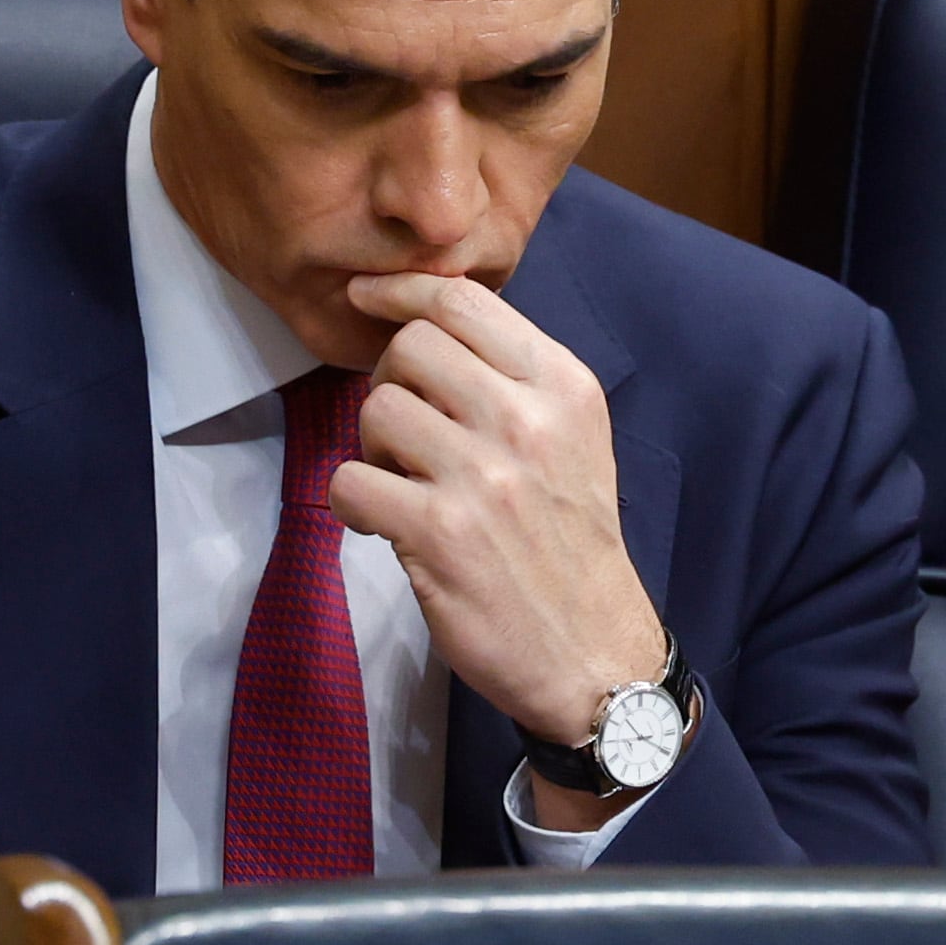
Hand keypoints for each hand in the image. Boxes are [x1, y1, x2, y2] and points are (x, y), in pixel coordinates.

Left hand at [333, 272, 665, 792]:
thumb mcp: (573, 441)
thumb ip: (514, 379)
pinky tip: (384, 525)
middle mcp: (528, 422)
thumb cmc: (570, 544)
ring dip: (374, 448)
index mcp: (564, 389)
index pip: (463, 302)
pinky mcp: (439, 533)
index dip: (401, 292)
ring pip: (376, 410)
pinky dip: (354, 503)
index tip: (367, 296)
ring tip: (403, 485)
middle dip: (391, 383)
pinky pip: (351, 481)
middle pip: (411, 347)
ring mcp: (483, 477)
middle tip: (406, 434)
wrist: (594, 653)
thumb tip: (426, 322)